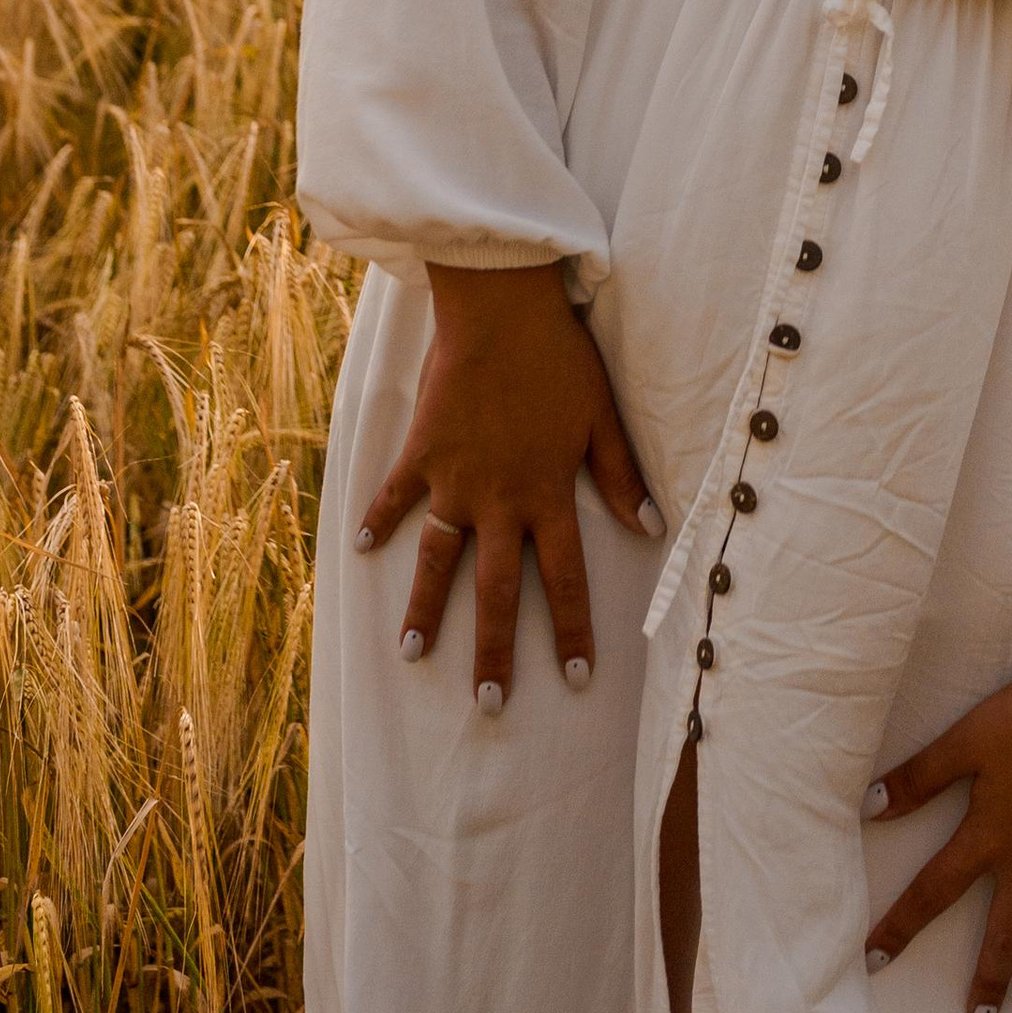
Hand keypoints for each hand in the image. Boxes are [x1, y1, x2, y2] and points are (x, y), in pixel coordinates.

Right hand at [357, 260, 659, 709]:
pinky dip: (379, 518)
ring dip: (425, 608)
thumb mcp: (601, 416)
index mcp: (547, 495)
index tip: (573, 678)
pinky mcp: (420, 452)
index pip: (564, 580)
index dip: (570, 631)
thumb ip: (620, 475)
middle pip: (495, 591)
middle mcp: (499, 501)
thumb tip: (648, 527)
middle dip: (492, 651)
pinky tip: (363, 546)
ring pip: (437, 560)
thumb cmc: (560, 358)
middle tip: (487, 703)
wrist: (500, 310)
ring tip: (412, 652)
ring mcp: (454, 480)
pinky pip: (395, 494)